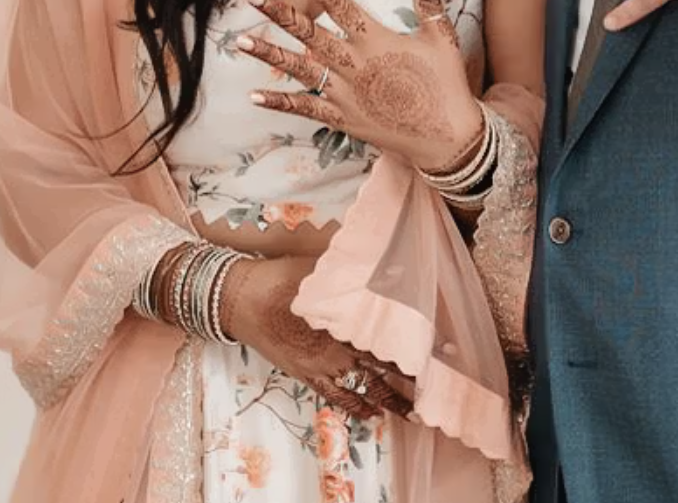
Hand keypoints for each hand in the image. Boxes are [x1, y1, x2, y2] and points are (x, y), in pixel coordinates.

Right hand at [220, 254, 413, 419]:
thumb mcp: (320, 268)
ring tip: (412, 413)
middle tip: (431, 390)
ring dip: (387, 401)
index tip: (436, 351)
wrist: (240, 299)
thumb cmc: (280, 277)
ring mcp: (319, 367)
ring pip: (361, 390)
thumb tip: (389, 263)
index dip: (411, 346)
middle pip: (379, 369)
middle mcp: (334, 349)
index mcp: (342, 320)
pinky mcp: (305, 376)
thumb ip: (354, 272)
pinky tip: (370, 415)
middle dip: (407, 381)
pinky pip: (335, 398)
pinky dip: (355, 407)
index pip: (385, 338)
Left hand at [238, 0, 483, 171]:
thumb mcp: (441, 37)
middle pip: (308, 33)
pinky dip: (280, 104)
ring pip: (299, 69)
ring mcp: (344, 94)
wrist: (446, 138)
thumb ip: (429, 0)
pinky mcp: (342, 118)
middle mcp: (354, 64)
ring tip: (240, 40)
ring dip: (269, 54)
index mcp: (376, 40)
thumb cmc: (445, 84)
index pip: (338, 3)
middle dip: (279, 13)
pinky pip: (305, 109)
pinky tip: (254, 98)